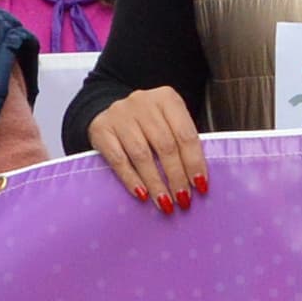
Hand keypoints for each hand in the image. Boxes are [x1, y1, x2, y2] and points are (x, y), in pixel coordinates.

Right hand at [88, 84, 208, 214]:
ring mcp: (119, 114)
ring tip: (165, 202)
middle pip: (165, 145)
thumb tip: (197, 180)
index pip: (185, 134)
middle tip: (183, 199)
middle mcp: (142, 102)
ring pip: (142, 154)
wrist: (108, 109)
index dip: (194, 162)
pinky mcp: (101, 129)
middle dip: (176, 176)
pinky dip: (132, 180)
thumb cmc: (148, 121)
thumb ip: (181, 142)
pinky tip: (142, 195)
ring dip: (156, 183)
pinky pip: (118, 160)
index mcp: (167, 98)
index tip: (200, 186)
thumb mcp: (168, 121)